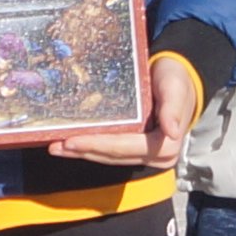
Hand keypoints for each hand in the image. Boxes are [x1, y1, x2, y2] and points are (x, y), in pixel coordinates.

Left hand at [50, 54, 204, 168]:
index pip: (125, 147)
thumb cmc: (176, 80)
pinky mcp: (135, 150)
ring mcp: (145, 155)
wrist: (180, 78)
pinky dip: (90, 149)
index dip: (98, 146)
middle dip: (84, 151)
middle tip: (56, 146)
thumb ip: (173, 109)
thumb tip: (173, 133)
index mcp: (165, 145)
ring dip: (82, 154)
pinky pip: (110, 152)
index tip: (72, 141)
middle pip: (113, 156)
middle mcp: (156, 156)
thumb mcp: (175, 89)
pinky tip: (70, 146)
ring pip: (109, 157)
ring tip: (56, 148)